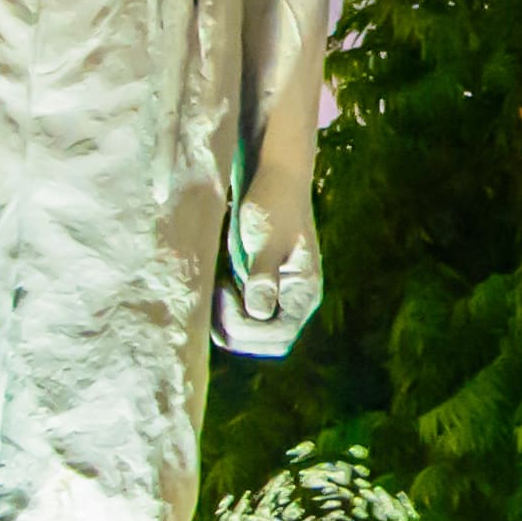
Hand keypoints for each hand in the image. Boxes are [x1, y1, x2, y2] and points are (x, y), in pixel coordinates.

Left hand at [216, 190, 322, 358]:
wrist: (273, 177)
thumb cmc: (274, 203)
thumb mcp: (267, 237)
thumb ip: (263, 276)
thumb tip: (259, 312)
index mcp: (304, 292)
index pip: (279, 336)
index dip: (248, 328)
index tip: (227, 295)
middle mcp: (293, 301)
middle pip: (268, 343)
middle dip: (238, 331)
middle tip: (218, 297)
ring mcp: (277, 296)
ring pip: (253, 334)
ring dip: (229, 324)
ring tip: (217, 291)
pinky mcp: (259, 287)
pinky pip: (243, 317)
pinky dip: (226, 313)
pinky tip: (218, 286)